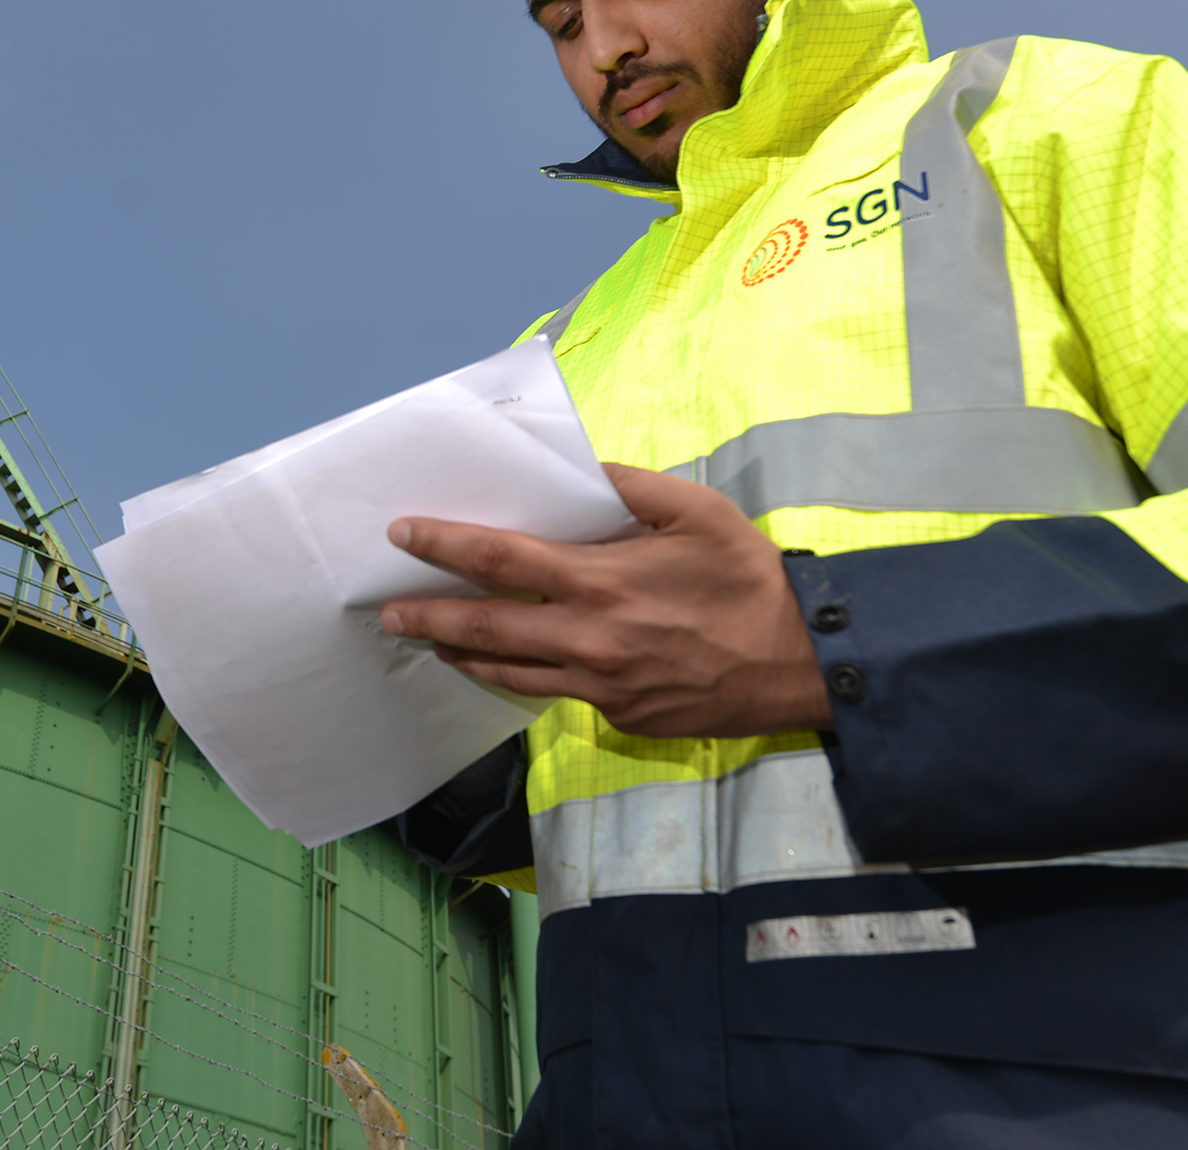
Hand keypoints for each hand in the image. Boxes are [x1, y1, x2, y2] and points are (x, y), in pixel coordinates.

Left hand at [378, 463, 831, 739]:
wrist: (800, 663)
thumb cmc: (749, 580)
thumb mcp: (698, 510)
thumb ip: (632, 487)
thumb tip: (584, 470)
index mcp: (601, 582)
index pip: (500, 561)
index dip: (444, 547)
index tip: (404, 535)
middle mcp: (589, 640)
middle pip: (485, 629)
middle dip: (428, 617)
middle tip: (387, 613)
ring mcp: (601, 687)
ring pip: (510, 674)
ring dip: (463, 655)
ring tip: (432, 640)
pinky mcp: (618, 716)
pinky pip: (558, 693)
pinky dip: (526, 676)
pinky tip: (509, 664)